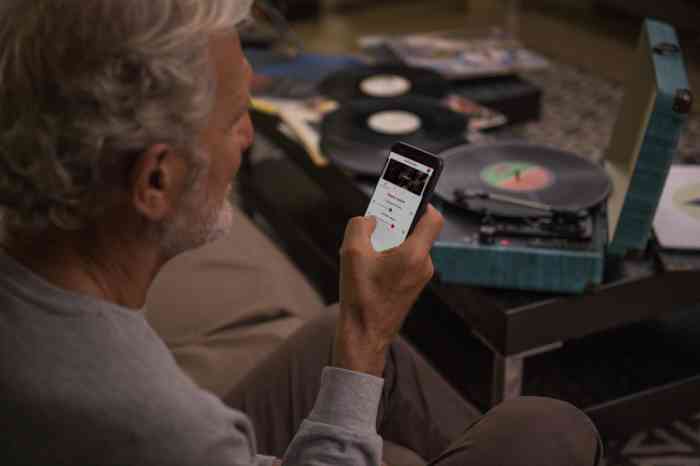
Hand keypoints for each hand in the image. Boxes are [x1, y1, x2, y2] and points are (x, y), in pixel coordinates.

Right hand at [334, 205, 443, 375]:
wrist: (365, 335)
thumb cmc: (362, 298)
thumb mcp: (351, 253)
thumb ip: (360, 226)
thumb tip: (369, 221)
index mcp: (415, 254)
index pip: (432, 217)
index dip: (423, 201)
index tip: (410, 192)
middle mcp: (423, 265)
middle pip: (415, 230)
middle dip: (394, 223)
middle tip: (375, 223)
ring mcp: (419, 277)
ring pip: (407, 246)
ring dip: (388, 242)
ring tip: (366, 251)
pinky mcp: (411, 286)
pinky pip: (403, 261)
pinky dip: (388, 257)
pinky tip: (368, 266)